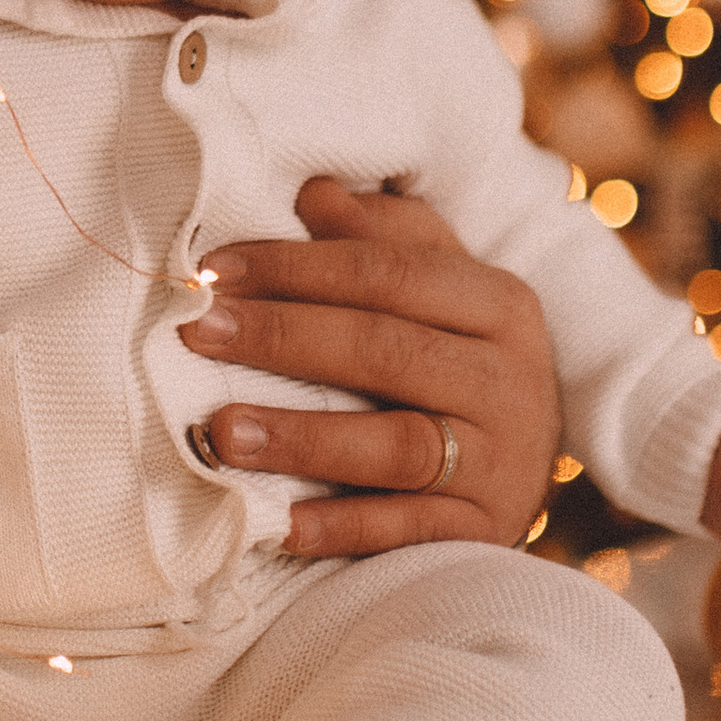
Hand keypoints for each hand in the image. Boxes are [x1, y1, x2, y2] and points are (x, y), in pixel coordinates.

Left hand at [179, 175, 561, 554]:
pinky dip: (341, 527)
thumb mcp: (438, 289)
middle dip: (283, 339)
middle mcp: (509, 380)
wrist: (522, 468)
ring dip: (304, 439)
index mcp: (498, 303)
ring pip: (396, 446)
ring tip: (223, 431)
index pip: (389, 272)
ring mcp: (500, 461)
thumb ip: (382, 239)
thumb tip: (314, 191)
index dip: (296, 268)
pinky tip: (277, 524)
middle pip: (387, 351)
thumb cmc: (459, 358)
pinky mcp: (483, 528)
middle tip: (198, 334)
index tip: (213, 271)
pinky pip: (404, 529)